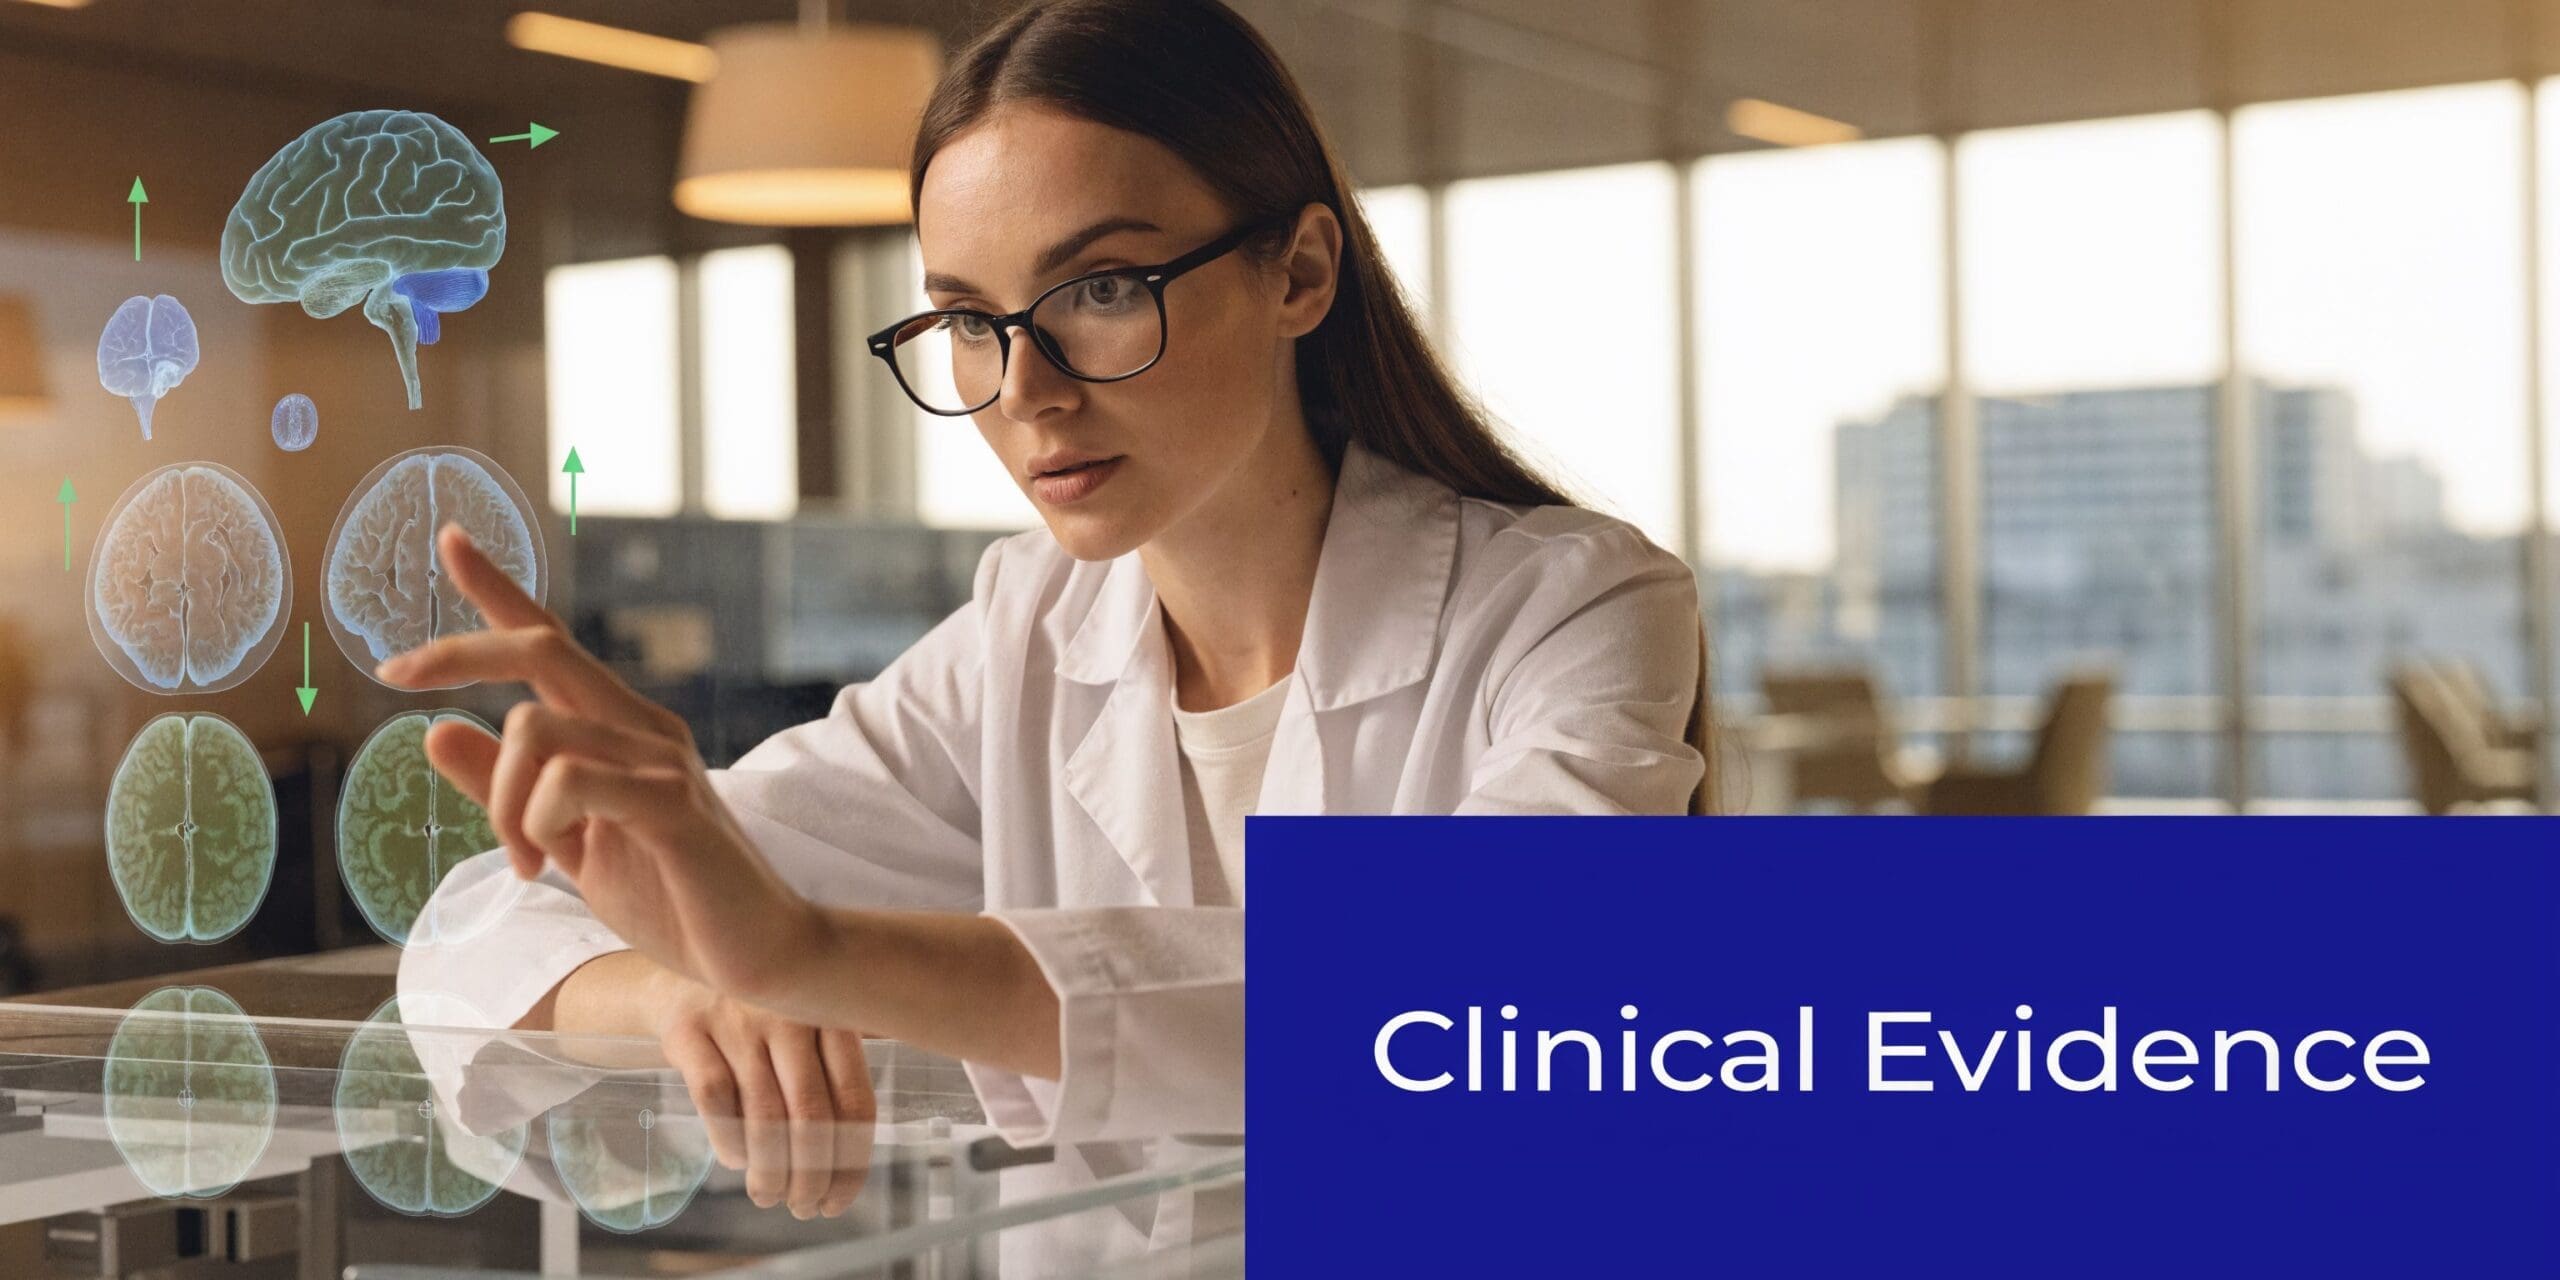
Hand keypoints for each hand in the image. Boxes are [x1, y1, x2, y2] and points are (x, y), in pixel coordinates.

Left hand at [381, 523, 819, 1003]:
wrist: (758, 953)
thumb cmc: (673, 898)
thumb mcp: (567, 844)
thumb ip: (503, 791)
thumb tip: (433, 732)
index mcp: (618, 730)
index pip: (551, 641)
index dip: (498, 589)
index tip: (449, 540)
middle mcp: (642, 726)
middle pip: (539, 647)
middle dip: (455, 649)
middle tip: (393, 672)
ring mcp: (661, 759)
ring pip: (532, 728)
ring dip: (497, 801)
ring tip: (523, 861)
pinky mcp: (670, 801)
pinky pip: (566, 779)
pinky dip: (533, 822)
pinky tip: (548, 864)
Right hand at [646, 970, 876, 1219]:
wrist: (696, 961)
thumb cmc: (767, 1014)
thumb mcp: (811, 1026)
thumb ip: (834, 1077)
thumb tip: (845, 1166)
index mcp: (832, 1016)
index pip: (855, 1100)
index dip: (851, 1161)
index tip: (839, 1200)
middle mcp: (789, 1015)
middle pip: (811, 1114)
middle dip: (811, 1176)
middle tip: (805, 1208)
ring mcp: (738, 1020)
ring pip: (764, 1115)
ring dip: (771, 1171)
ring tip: (770, 1196)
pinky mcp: (691, 1030)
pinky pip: (715, 1099)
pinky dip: (730, 1141)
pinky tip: (738, 1162)